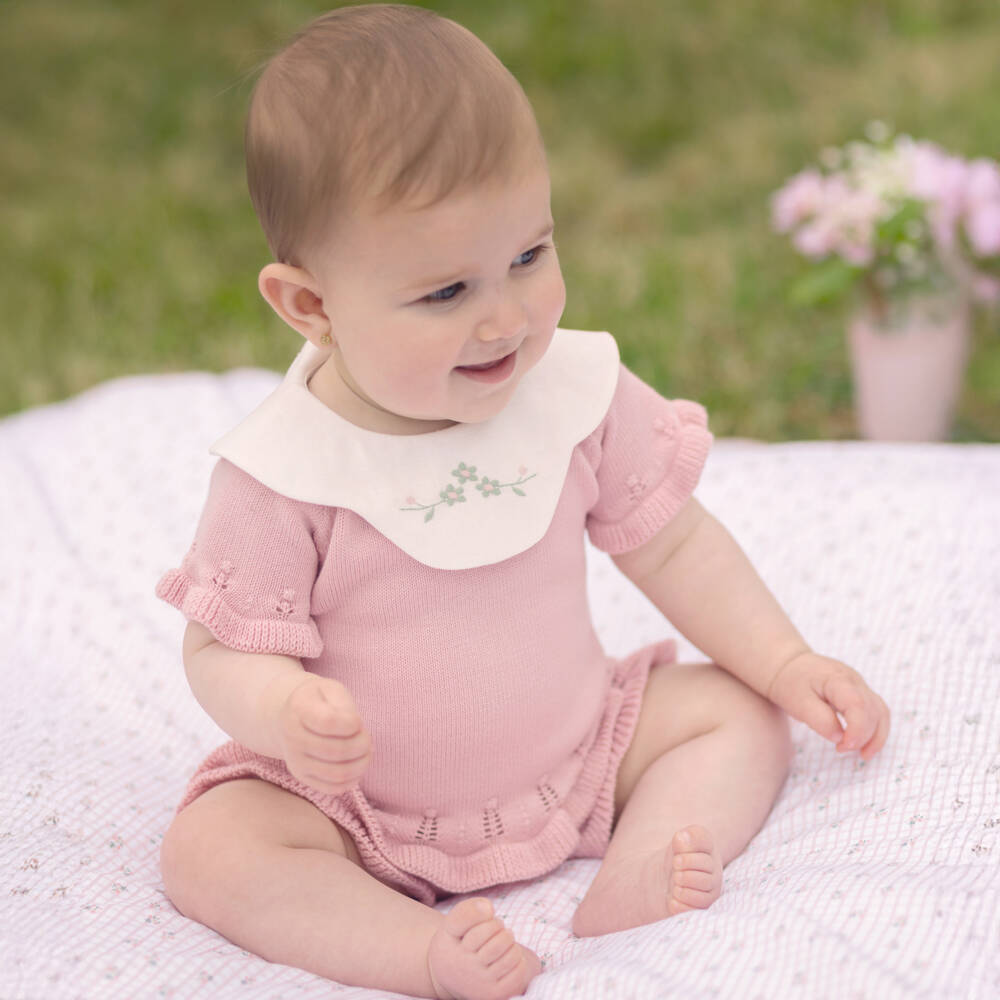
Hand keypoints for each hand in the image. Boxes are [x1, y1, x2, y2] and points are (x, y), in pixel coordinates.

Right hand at [271, 675, 371, 794]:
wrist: (291, 718)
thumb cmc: (319, 702)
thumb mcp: (331, 690)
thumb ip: (344, 704)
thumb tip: (356, 728)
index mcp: (298, 708)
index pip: (329, 722)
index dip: (353, 723)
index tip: (357, 720)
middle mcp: (292, 737)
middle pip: (337, 750)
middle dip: (362, 744)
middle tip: (366, 737)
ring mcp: (295, 760)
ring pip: (338, 773)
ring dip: (361, 764)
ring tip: (365, 751)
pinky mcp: (303, 778)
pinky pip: (333, 788)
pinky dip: (353, 779)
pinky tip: (356, 764)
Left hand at [767, 652, 889, 760]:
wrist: (788, 665)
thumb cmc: (791, 683)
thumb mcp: (797, 702)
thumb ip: (819, 720)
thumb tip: (839, 737)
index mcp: (837, 679)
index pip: (859, 704)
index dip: (858, 730)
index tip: (843, 746)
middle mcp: (854, 680)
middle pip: (873, 710)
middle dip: (864, 736)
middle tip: (842, 750)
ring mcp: (859, 685)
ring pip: (880, 712)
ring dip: (876, 736)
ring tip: (863, 755)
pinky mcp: (860, 693)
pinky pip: (876, 712)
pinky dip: (874, 730)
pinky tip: (864, 745)